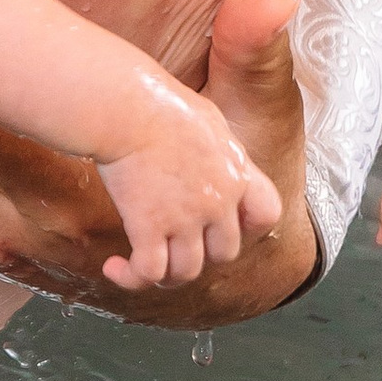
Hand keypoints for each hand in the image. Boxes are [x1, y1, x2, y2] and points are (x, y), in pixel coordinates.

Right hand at [94, 80, 284, 292]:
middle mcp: (217, 202)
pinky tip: (114, 267)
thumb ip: (218, 149)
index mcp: (235, 173)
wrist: (126, 107)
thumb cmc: (159, 103)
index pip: (267, 214)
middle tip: (174, 243)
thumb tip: (210, 152)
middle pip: (224, 253)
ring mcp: (185, 219)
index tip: (224, 223)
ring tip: (144, 265)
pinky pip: (148, 272)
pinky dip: (131, 277)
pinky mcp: (149, 228)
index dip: (249, 228)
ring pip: (187, 272)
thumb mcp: (208, 120)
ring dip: (166, 275)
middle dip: (201, 253)